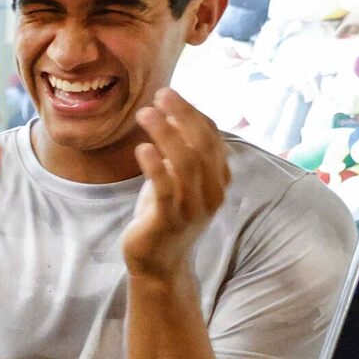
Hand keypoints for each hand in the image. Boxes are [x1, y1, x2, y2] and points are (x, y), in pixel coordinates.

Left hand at [122, 88, 230, 280]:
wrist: (158, 263)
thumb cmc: (165, 214)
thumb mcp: (177, 179)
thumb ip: (180, 150)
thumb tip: (171, 112)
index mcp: (217, 179)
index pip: (212, 137)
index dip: (192, 112)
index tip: (168, 94)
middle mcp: (212, 193)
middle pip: (203, 144)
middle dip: (183, 115)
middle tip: (160, 95)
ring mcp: (192, 208)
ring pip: (186, 163)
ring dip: (165, 134)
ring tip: (144, 114)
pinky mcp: (169, 221)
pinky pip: (166, 189)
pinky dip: (155, 165)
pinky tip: (141, 148)